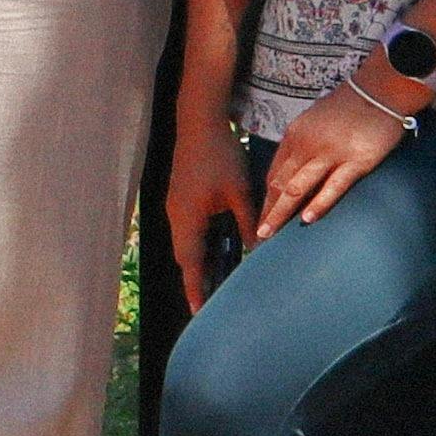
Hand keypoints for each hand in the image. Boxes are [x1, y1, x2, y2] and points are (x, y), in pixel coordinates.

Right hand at [162, 122, 257, 307]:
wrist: (199, 123)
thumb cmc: (220, 156)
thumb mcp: (239, 192)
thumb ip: (248, 223)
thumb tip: (259, 249)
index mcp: (188, 218)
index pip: (190, 262)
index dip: (195, 288)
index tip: (198, 312)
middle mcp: (177, 216)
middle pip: (184, 257)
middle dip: (196, 280)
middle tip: (209, 303)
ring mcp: (176, 207)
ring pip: (186, 244)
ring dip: (199, 262)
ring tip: (215, 282)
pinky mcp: (181, 199)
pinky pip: (188, 231)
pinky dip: (200, 246)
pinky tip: (216, 249)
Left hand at [256, 85, 411, 237]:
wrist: (377, 91)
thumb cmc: (347, 107)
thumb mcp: (313, 122)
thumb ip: (301, 145)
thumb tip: (292, 170)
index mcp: (295, 136)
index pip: (274, 174)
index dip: (265, 199)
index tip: (259, 217)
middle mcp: (307, 145)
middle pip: (280, 184)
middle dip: (268, 211)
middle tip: (259, 234)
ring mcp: (331, 153)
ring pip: (298, 188)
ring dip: (282, 213)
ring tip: (271, 234)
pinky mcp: (356, 161)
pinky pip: (333, 186)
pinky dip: (319, 204)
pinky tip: (308, 219)